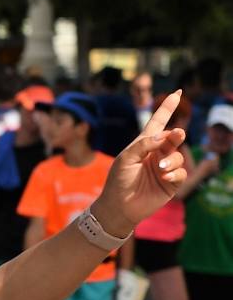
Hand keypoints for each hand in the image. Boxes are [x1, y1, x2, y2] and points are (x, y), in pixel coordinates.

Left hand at [92, 91, 188, 236]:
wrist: (119, 206)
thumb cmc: (118, 181)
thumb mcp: (126, 159)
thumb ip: (143, 145)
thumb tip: (163, 135)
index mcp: (144, 144)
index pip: (158, 122)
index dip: (167, 108)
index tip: (177, 93)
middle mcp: (157, 153)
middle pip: (173, 137)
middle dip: (176, 135)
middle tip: (176, 135)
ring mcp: (165, 167)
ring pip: (178, 155)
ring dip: (170, 160)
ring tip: (160, 169)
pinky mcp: (172, 182)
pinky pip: (181, 172)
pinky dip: (174, 173)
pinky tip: (164, 177)